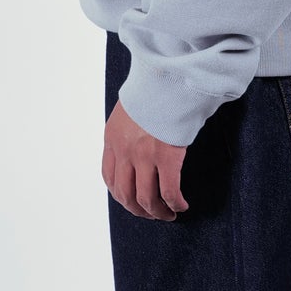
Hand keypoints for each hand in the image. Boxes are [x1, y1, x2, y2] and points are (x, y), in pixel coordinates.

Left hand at [103, 97, 189, 220]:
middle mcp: (124, 150)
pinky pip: (168, 192)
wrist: (167, 76)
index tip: (132, 201)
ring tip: (168, 215)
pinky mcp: (166, 157)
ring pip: (145, 198)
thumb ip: (130, 128)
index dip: (121, 195)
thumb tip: (139, 141)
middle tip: (152, 214)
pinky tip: (181, 205)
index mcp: (112, 138)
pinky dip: (174, 203)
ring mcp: (143, 155)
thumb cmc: (154, 88)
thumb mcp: (130, 108)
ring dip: (157, 212)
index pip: (109, 177)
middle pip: (125, 193)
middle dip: (138, 209)